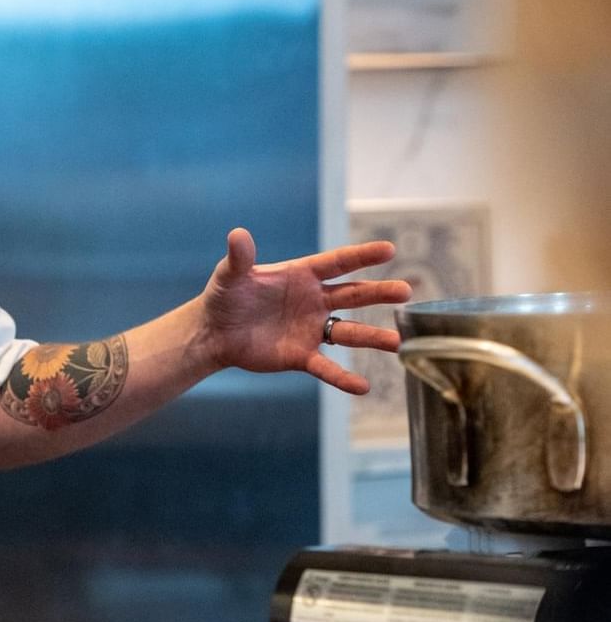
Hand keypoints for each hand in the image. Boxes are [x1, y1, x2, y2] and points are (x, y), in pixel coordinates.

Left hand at [200, 227, 411, 393]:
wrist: (214, 332)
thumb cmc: (224, 297)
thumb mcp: (230, 276)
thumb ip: (239, 258)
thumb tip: (238, 234)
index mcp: (301, 275)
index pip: (337, 263)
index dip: (361, 256)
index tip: (389, 250)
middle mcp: (313, 301)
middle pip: (353, 295)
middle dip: (379, 293)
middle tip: (406, 292)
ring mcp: (310, 329)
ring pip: (348, 332)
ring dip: (372, 337)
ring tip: (398, 342)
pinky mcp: (301, 355)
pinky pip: (327, 367)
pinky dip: (343, 378)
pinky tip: (362, 387)